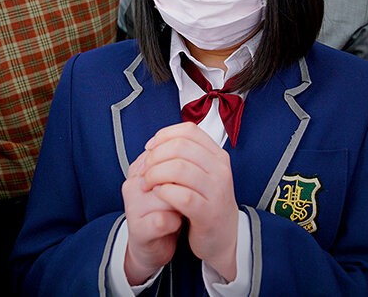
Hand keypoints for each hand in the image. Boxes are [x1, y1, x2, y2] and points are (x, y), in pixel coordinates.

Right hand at [122, 152, 182, 285]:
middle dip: (186, 184)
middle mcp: (133, 183)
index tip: (192, 177)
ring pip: (166, 195)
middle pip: (169, 171)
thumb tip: (196, 145)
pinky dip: (176, 223)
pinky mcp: (138, 228)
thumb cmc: (166, 211)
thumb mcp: (171, 182)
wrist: (154, 246)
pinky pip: (164, 220)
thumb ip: (177, 162)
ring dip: (182, 203)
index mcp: (140, 168)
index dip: (186, 165)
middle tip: (189, 194)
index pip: (167, 152)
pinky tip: (177, 224)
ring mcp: (133, 205)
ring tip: (181, 210)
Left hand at [142, 123, 238, 280]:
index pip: (189, 131)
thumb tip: (155, 142)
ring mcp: (217, 191)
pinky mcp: (208, 213)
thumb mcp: (203, 173)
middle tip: (144, 169)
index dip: (164, 135)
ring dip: (155, 174)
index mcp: (218, 156)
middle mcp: (220, 170)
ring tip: (147, 183)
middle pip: (180, 147)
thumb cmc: (207, 203)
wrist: (223, 237)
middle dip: (155, 156)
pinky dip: (163, 192)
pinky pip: (181, 195)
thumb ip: (185, 156)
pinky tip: (157, 194)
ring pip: (179, 168)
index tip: (150, 148)